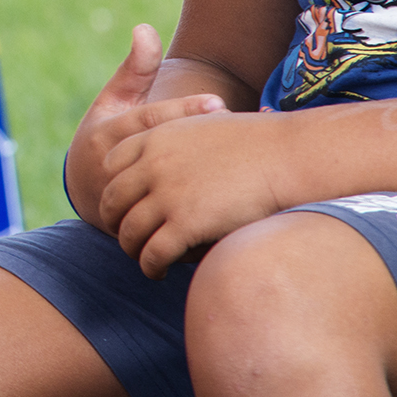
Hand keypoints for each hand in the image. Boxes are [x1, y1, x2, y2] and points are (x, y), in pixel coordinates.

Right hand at [63, 25, 227, 227]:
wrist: (86, 194)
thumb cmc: (105, 139)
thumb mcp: (112, 103)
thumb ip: (133, 71)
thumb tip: (145, 28)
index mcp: (108, 138)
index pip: (147, 122)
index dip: (182, 112)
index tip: (217, 102)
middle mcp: (114, 172)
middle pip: (160, 160)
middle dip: (199, 147)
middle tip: (238, 133)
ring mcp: (125, 204)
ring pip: (165, 198)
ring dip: (204, 189)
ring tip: (240, 173)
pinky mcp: (141, 231)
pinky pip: (171, 229)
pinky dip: (200, 222)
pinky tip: (234, 214)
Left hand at [99, 109, 296, 278]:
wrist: (285, 156)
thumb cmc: (256, 142)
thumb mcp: (204, 124)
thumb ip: (179, 141)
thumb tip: (178, 156)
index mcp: (155, 137)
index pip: (112, 163)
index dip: (115, 186)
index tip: (125, 202)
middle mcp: (152, 165)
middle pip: (112, 201)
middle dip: (114, 222)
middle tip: (126, 236)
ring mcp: (166, 195)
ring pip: (129, 232)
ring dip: (132, 249)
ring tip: (144, 259)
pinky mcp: (184, 225)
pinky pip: (153, 254)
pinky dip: (150, 266)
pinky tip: (159, 272)